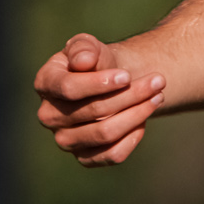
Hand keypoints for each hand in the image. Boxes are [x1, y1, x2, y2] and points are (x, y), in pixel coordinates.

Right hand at [32, 34, 164, 167]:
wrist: (110, 82)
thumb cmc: (96, 61)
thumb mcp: (89, 46)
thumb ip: (83, 48)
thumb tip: (84, 61)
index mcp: (45, 83)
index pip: (69, 88)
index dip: (100, 83)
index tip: (127, 76)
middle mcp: (49, 116)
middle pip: (94, 111)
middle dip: (131, 94)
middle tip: (159, 81)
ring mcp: (65, 140)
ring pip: (105, 133)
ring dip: (138, 114)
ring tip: (158, 96)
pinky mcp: (84, 157)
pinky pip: (112, 155)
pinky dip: (132, 138)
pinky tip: (143, 120)